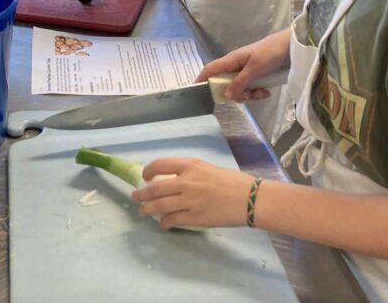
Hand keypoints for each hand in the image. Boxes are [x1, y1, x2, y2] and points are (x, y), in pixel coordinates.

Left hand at [132, 159, 253, 228]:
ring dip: (148, 209)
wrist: (252, 199)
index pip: (160, 164)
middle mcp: (187, 182)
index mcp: (191, 165)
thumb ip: (191, 173)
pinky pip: (173, 220)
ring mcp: (190, 201)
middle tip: (135, 197)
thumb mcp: (209, 168)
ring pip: (160, 206)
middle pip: (156, 188)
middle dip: (142, 193)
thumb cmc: (234, 181)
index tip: (145, 176)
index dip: (148, 170)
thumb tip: (175, 181)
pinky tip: (163, 224)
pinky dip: (165, 222)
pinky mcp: (196, 218)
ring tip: (142, 212)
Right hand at [196, 29, 290, 100]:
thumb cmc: (270, 53)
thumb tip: (225, 96)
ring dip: (249, 94)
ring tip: (262, 93)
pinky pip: (251, 88)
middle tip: (247, 96)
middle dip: (235, 93)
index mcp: (231, 60)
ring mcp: (246, 71)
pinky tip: (267, 92)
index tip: (196, 92)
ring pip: (239, 89)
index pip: (210, 70)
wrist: (290, 47)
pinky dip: (257, 92)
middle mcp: (236, 66)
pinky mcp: (256, 76)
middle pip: (226, 84)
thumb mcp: (254, 69)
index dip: (202, 79)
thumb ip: (240, 83)